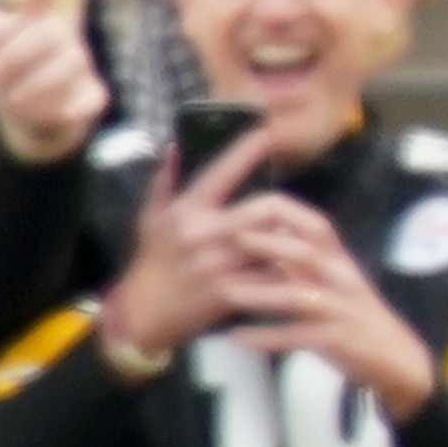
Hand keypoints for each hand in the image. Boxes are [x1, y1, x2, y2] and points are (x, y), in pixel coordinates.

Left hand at [0, 0, 107, 158]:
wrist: (33, 104)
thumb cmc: (9, 59)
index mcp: (38, 19)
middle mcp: (64, 38)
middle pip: (47, 38)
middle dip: (17, 58)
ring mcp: (80, 66)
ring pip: (67, 69)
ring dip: (36, 86)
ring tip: (14, 100)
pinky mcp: (92, 95)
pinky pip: (85, 101)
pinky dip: (66, 109)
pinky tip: (52, 112)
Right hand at [93, 117, 284, 363]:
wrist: (143, 314)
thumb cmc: (152, 261)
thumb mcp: (150, 216)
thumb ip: (166, 179)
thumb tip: (178, 144)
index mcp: (187, 211)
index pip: (221, 173)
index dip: (246, 150)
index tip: (267, 132)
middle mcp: (204, 235)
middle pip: (262, 209)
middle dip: (284, 205)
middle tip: (295, 205)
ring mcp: (219, 266)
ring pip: (272, 244)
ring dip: (290, 238)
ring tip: (303, 236)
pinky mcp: (230, 294)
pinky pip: (269, 278)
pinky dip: (285, 271)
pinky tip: (296, 269)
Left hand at [222, 196, 437, 416]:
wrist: (396, 358)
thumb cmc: (355, 316)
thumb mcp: (335, 280)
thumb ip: (303, 259)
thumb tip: (265, 232)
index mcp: (340, 261)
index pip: (314, 225)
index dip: (281, 214)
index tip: (243, 209)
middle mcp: (342, 279)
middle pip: (305, 253)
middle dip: (267, 244)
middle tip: (229, 239)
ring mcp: (340, 310)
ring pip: (297, 297)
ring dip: (260, 293)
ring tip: (226, 293)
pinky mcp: (337, 341)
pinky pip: (297, 337)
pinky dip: (267, 337)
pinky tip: (238, 337)